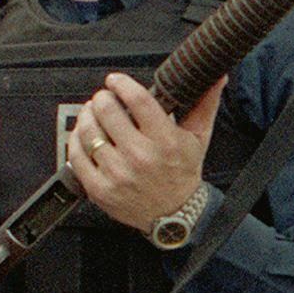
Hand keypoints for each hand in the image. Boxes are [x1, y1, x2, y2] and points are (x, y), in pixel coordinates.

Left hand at [67, 72, 222, 232]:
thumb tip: (217, 77)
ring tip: (92, 112)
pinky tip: (84, 134)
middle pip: (108, 111)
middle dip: (102, 98)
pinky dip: (76, 139)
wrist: (174, 215)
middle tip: (104, 98)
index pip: (137, 100)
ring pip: (89, 131)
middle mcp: (141, 157)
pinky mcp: (99, 188)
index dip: (121, 84)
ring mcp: (117, 174)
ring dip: (87, 115)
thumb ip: (205, 104)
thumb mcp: (199, 138)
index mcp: (166, 141)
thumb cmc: (184, 173)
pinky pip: (76, 155)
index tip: (115, 80)